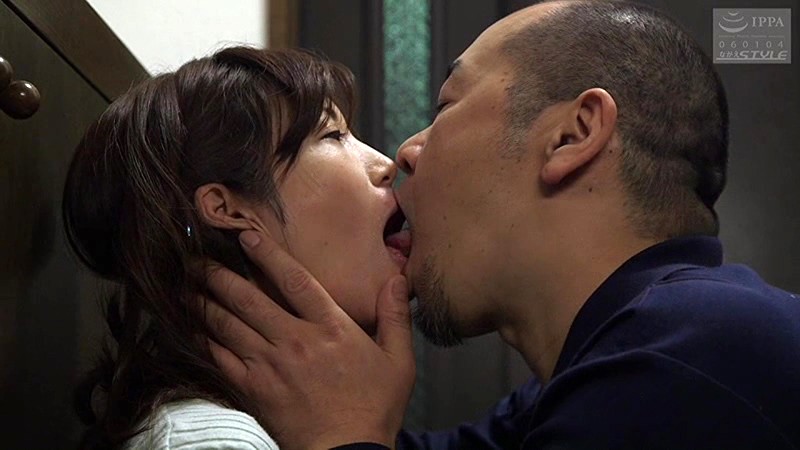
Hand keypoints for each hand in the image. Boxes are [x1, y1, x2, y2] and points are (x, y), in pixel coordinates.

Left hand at [204, 229, 414, 449]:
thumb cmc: (374, 408)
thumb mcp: (399, 361)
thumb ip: (396, 317)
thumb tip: (398, 282)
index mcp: (331, 328)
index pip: (294, 280)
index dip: (267, 254)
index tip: (246, 237)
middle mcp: (296, 340)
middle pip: (249, 298)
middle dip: (220, 275)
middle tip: (197, 260)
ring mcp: (271, 365)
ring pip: (228, 325)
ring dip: (205, 303)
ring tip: (186, 286)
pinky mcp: (254, 389)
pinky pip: (221, 359)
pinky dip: (204, 340)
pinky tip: (193, 328)